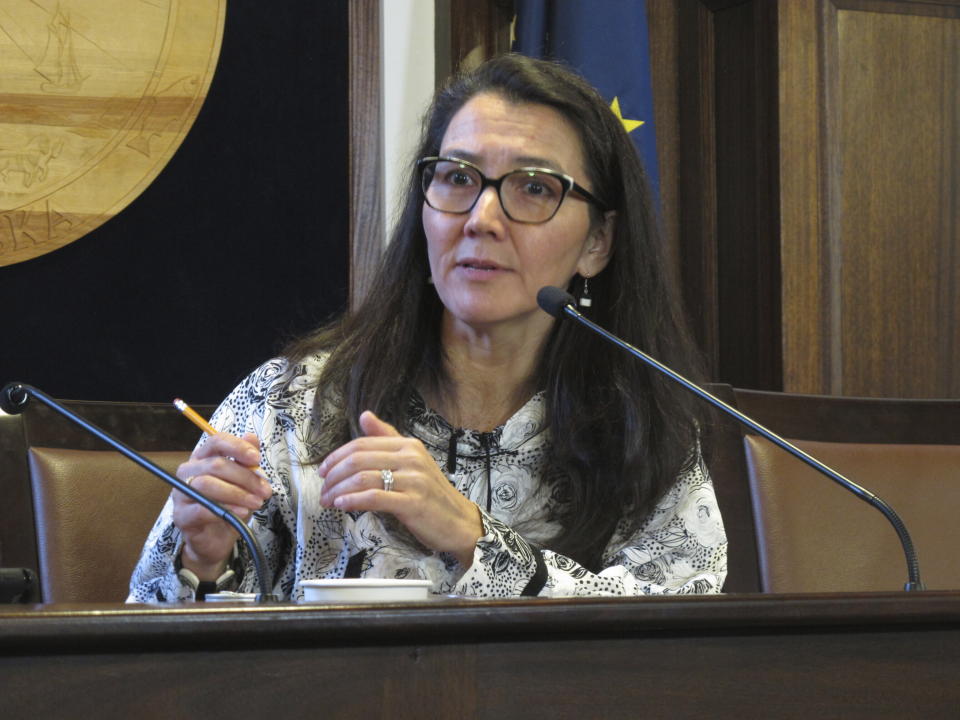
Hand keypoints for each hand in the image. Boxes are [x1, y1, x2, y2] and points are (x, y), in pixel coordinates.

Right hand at [172, 432, 271, 580]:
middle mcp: (188, 472)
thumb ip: (246, 460)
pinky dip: (225, 510)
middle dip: (245, 477)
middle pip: (215, 465)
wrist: (217, 540)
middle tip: (264, 490)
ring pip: (207, 485)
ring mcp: (181, 494)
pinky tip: (242, 513)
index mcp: (203, 458)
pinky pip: (201, 509)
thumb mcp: (244, 482)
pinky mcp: (181, 516)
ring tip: (256, 502)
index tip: (257, 458)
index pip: (216, 441)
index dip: (237, 447)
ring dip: (237, 493)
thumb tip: (252, 437)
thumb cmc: (229, 506)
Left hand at [317, 411, 482, 566]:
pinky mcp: (413, 503)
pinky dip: (353, 500)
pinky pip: (375, 498)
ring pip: (363, 478)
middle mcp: (411, 458)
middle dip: (333, 475)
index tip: (322, 471)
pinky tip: (342, 505)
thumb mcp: (411, 461)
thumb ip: (387, 438)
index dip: (336, 456)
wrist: (458, 522)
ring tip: (327, 501)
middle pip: (358, 460)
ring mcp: (414, 480)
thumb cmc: (431, 494)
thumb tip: (364, 415)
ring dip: (338, 490)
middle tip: (322, 489)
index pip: (362, 444)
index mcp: (408, 445)